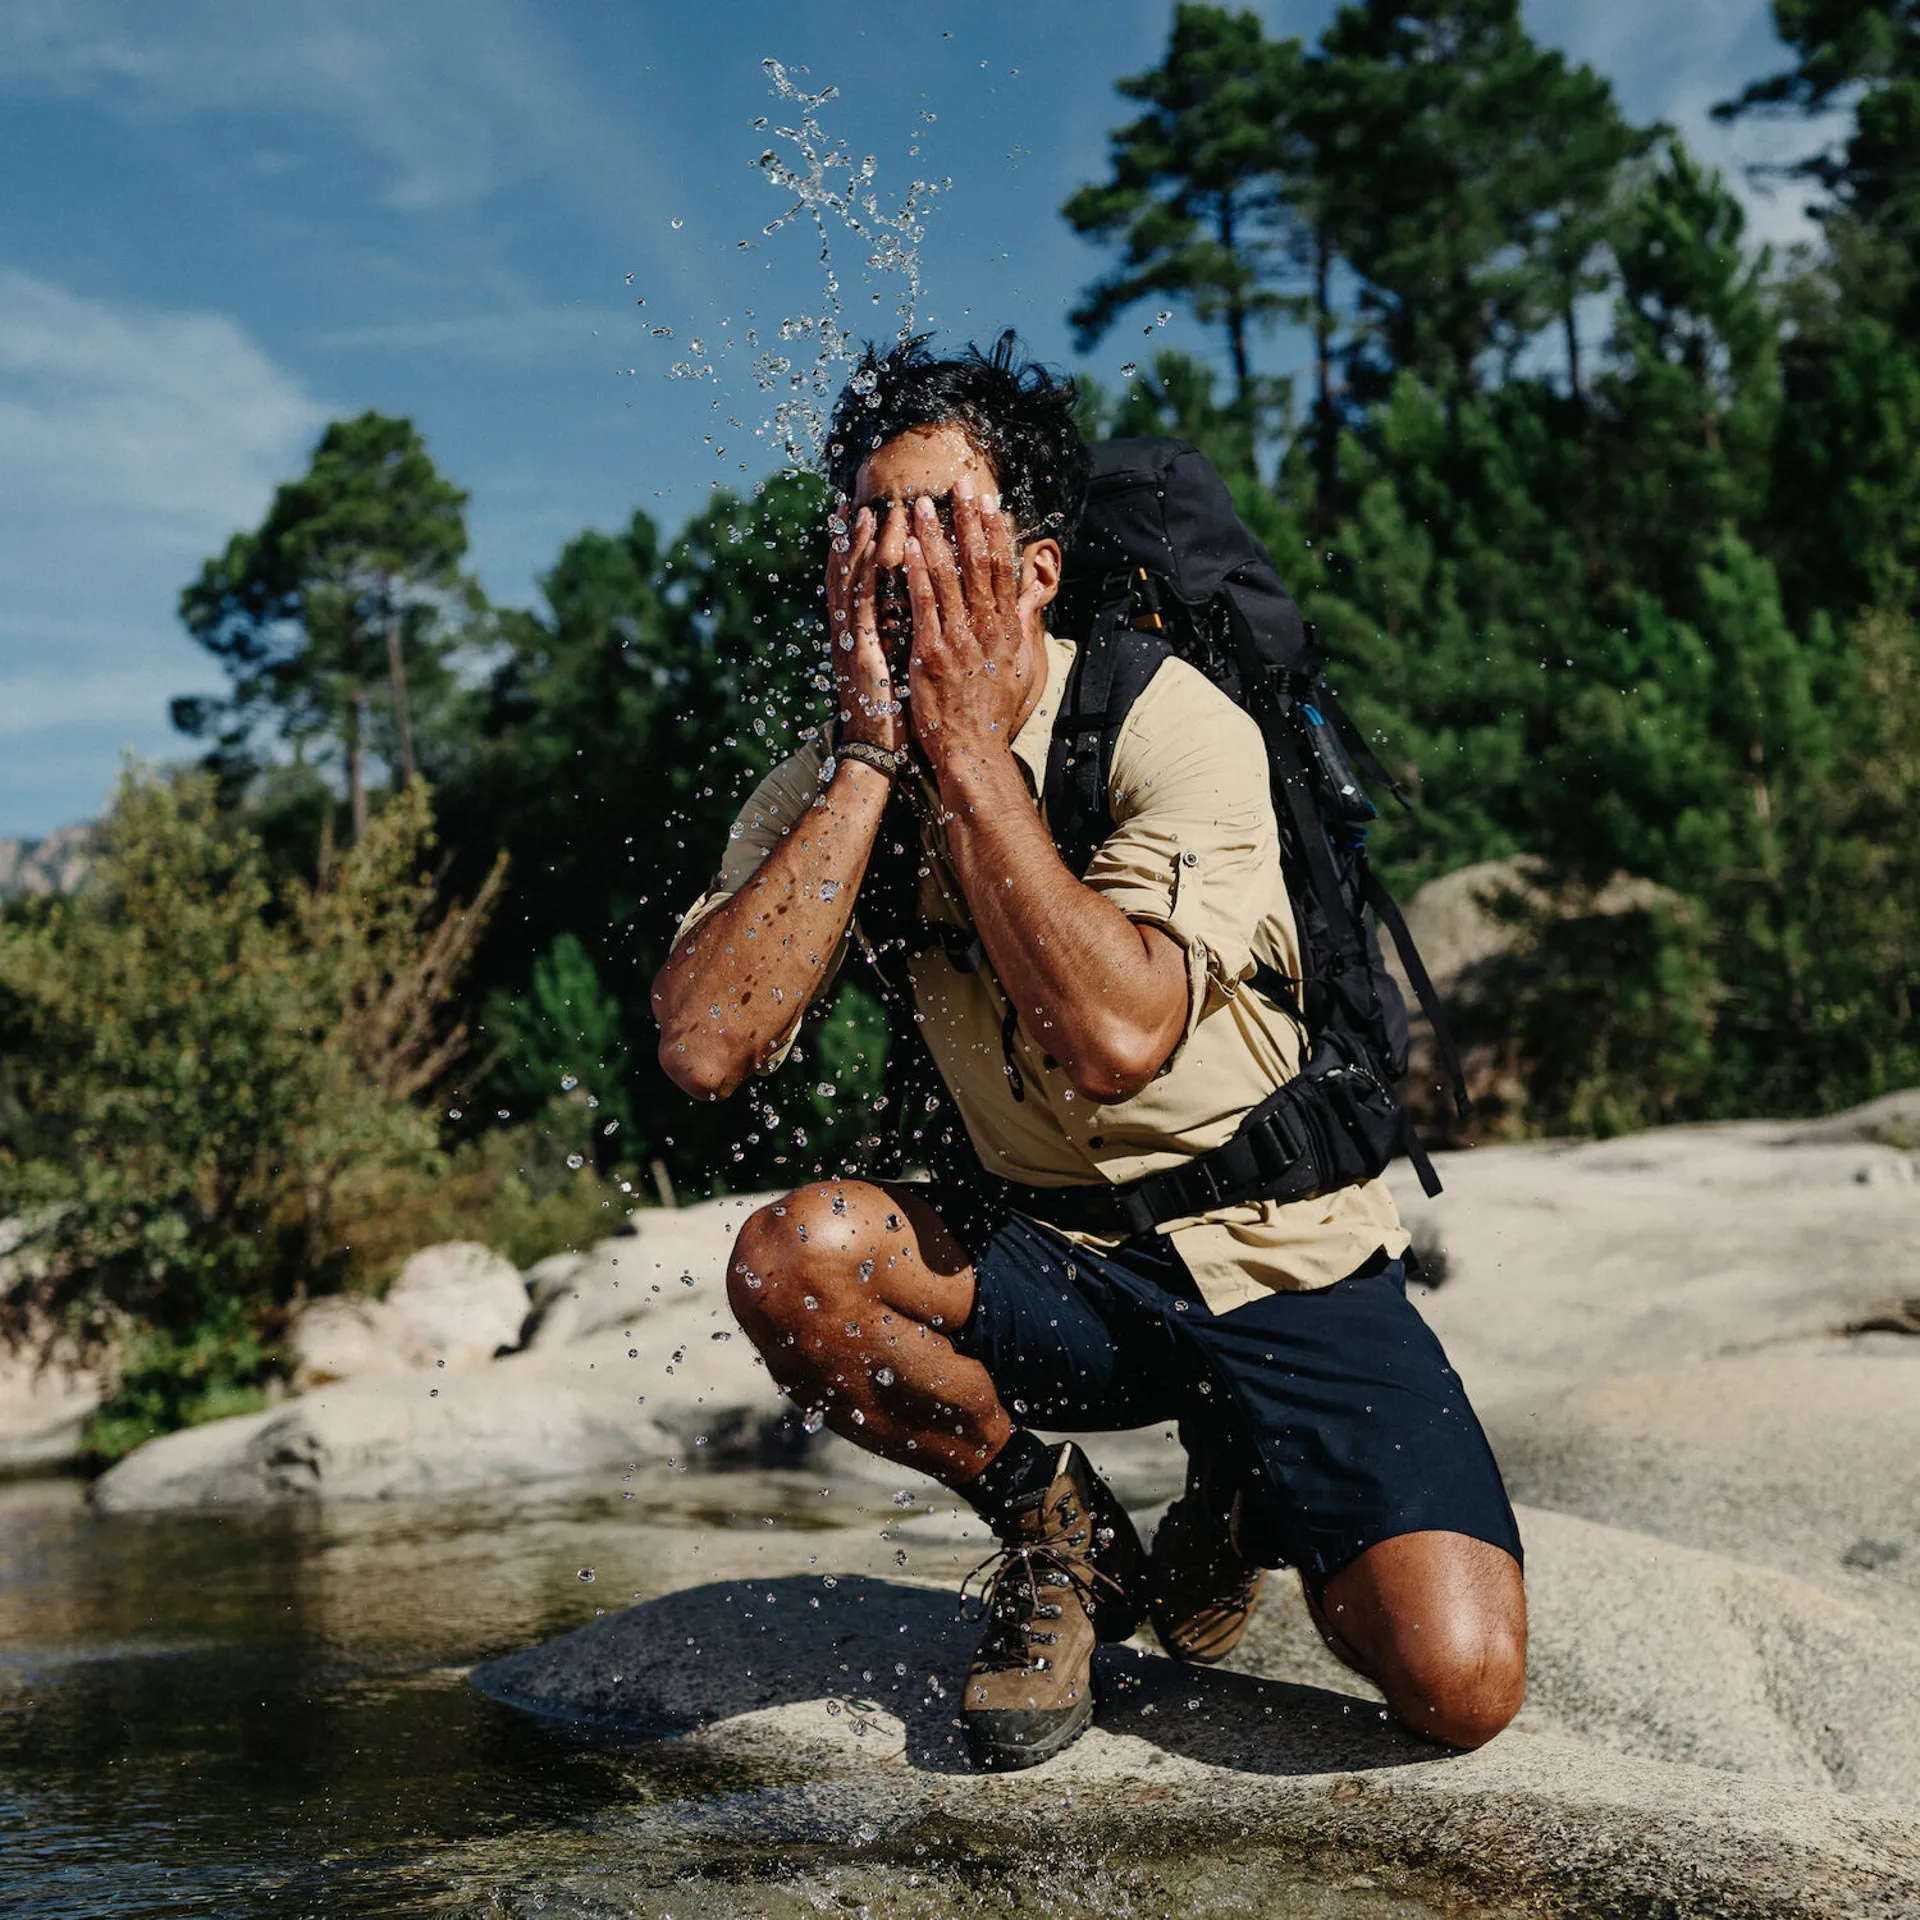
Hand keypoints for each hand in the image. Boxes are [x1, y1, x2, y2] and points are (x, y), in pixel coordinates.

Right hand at [825, 503, 906, 753]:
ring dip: (856, 546)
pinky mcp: (861, 651)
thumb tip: (913, 621)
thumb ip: (898, 642)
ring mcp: (851, 641)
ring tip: (864, 512)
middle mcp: (848, 634)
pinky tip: (872, 550)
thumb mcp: (897, 670)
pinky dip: (865, 575)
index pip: (853, 584)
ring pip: (850, 583)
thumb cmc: (893, 716)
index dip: (855, 551)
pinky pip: (862, 605)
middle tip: (848, 502)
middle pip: (844, 575)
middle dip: (847, 538)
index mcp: (857, 637)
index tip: (861, 519)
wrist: (877, 752)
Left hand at [901, 484, 1031, 781]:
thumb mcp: (1023, 667)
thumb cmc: (996, 713)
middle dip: (968, 520)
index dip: (995, 532)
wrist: (974, 751)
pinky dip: (914, 574)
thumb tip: (1031, 598)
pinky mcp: (931, 655)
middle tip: (960, 483)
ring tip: (920, 505)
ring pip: (946, 577)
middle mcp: (986, 628)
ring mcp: (958, 640)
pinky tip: (904, 548)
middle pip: (978, 563)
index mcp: (1006, 629)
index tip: (989, 501)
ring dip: (934, 537)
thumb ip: (1023, 627)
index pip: (1003, 569)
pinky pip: (922, 606)